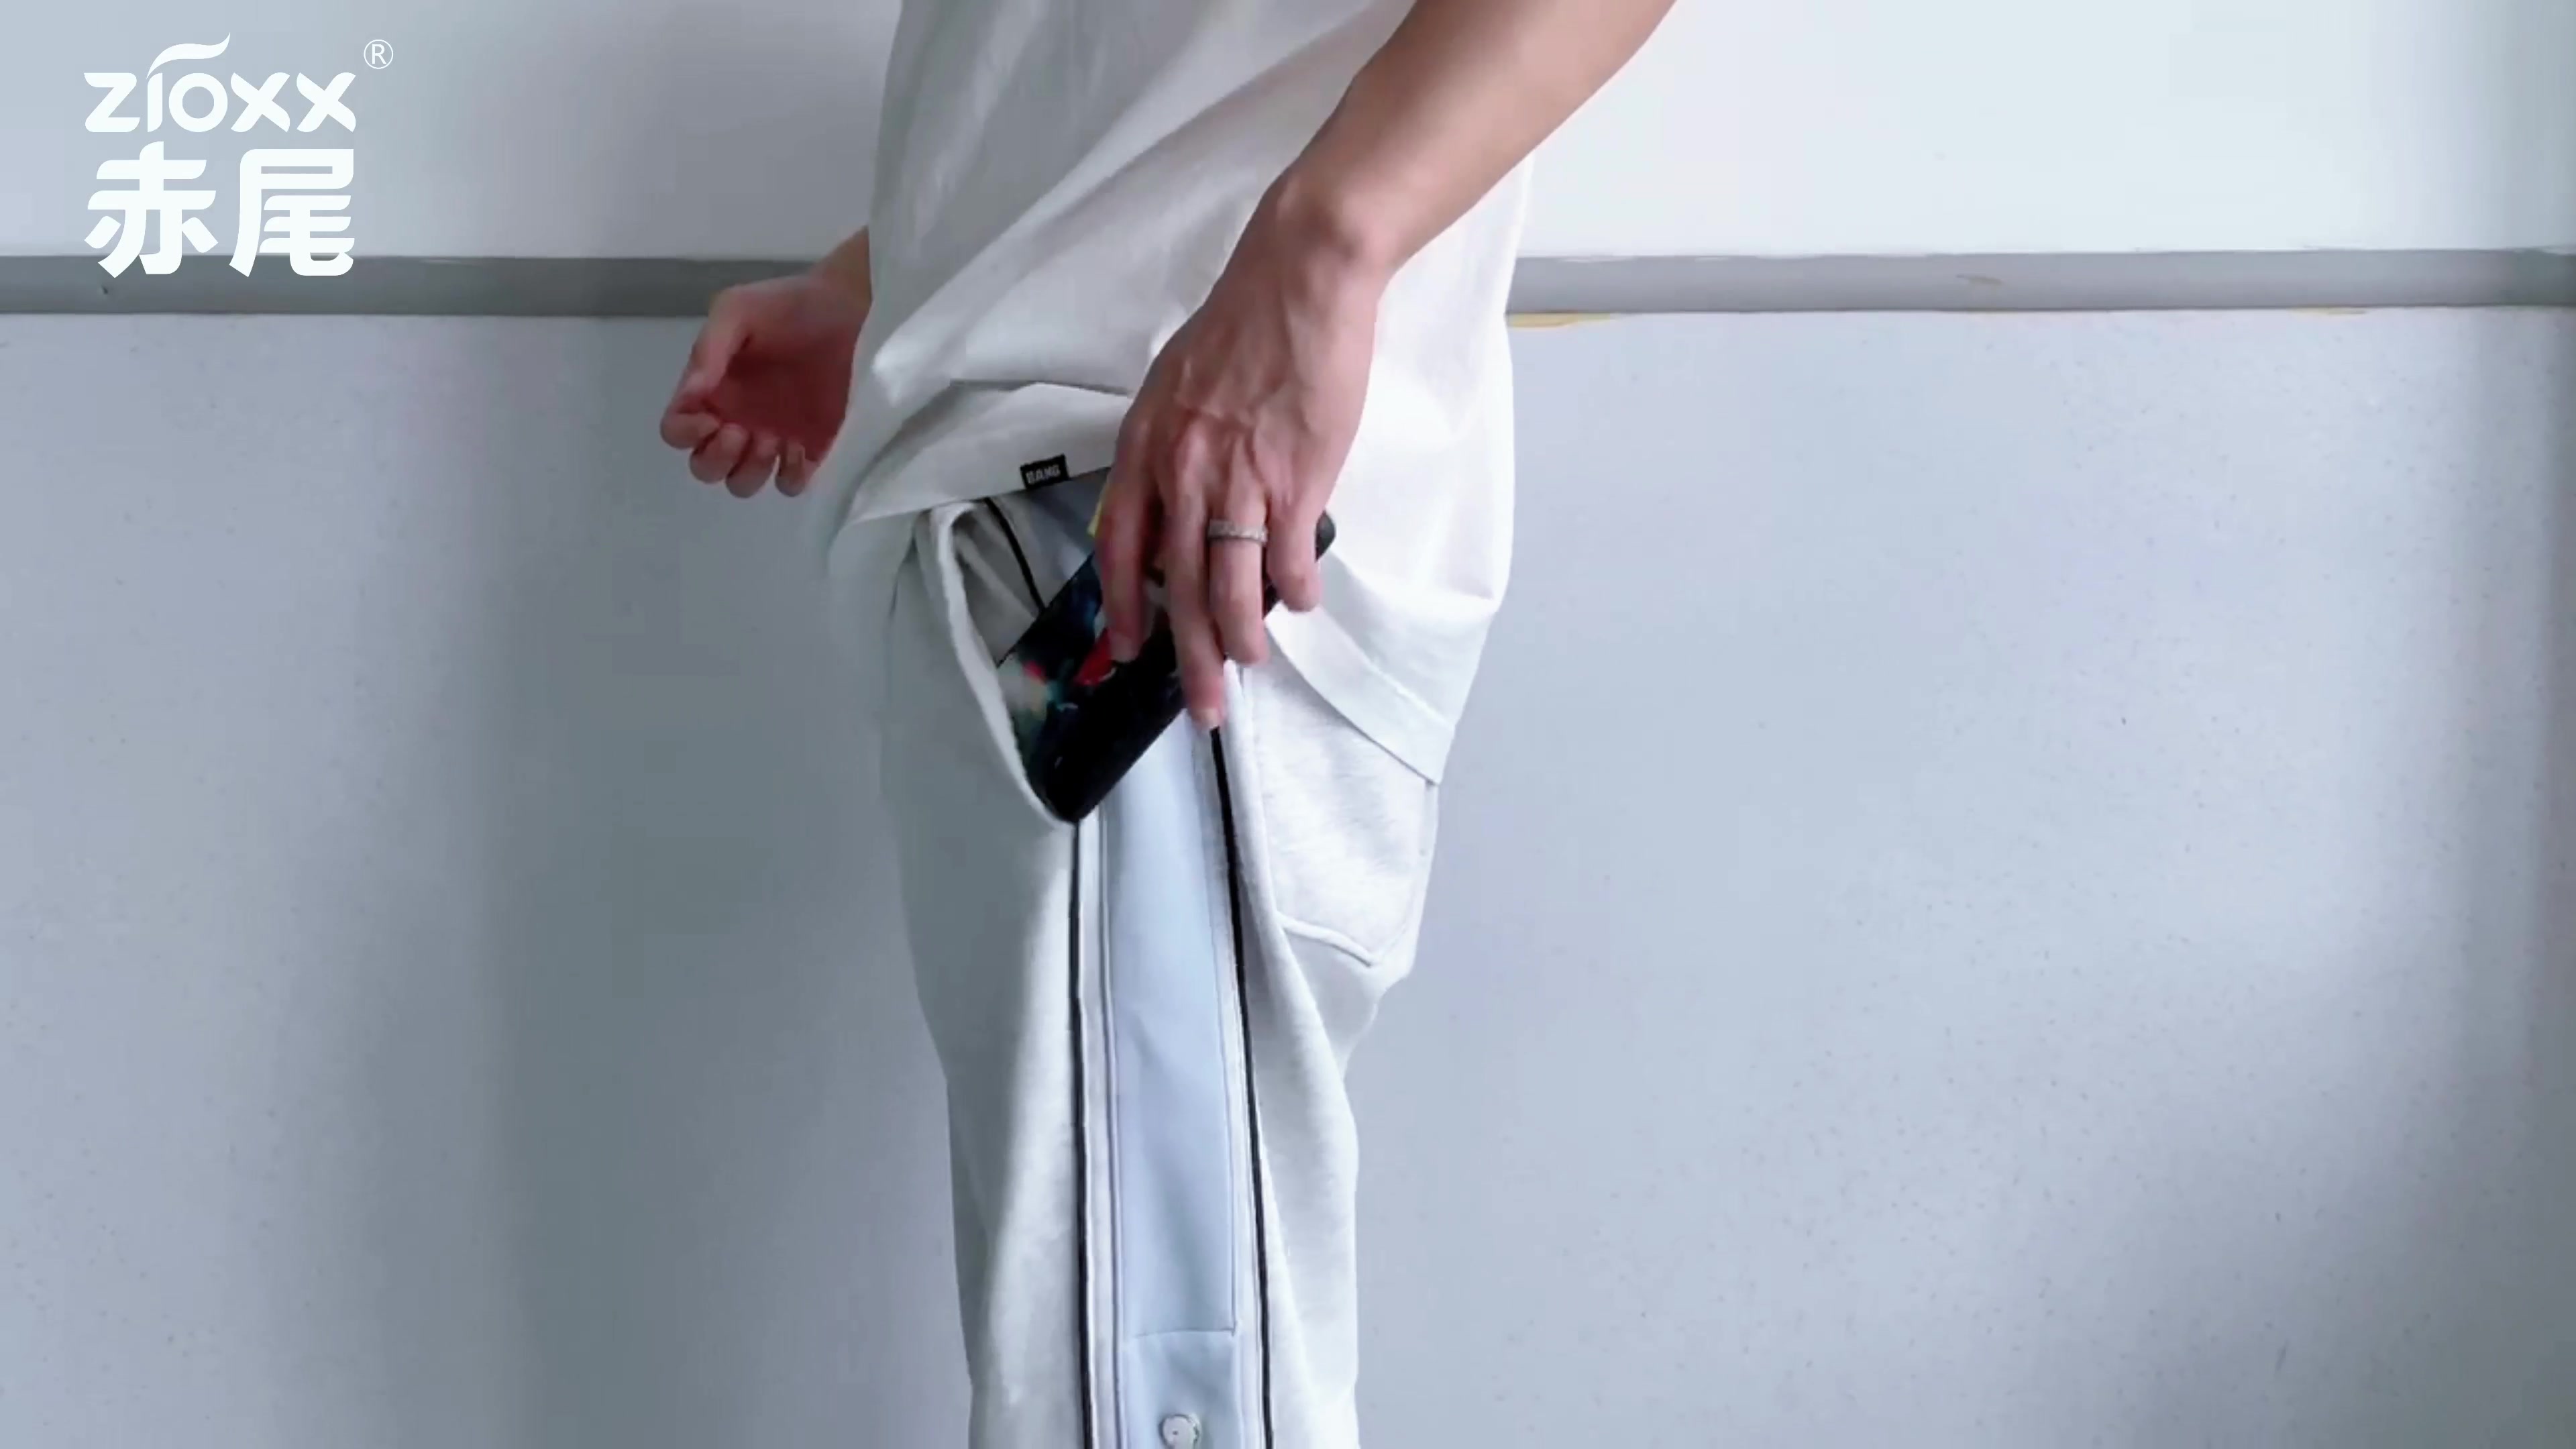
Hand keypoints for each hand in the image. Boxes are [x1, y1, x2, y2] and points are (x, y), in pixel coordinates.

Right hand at [659, 272, 868, 497]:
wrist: (852, 307)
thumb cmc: (789, 305)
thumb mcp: (738, 309)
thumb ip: (709, 349)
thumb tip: (690, 394)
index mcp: (713, 391)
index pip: (678, 431)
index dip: (686, 433)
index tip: (710, 418)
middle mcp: (737, 421)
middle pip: (705, 467)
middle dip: (716, 458)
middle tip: (742, 431)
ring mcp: (775, 439)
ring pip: (742, 483)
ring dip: (749, 471)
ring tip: (772, 440)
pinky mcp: (813, 449)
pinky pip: (790, 483)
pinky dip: (789, 477)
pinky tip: (800, 449)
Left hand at [1093, 208, 1387, 727]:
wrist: (1299, 282)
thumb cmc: (1244, 328)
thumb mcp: (1178, 388)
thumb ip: (1171, 450)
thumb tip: (1179, 508)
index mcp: (1147, 447)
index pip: (1120, 545)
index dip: (1124, 604)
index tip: (1130, 646)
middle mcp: (1183, 471)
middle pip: (1178, 584)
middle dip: (1188, 655)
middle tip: (1202, 703)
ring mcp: (1239, 478)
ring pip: (1231, 584)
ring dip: (1242, 637)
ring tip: (1251, 663)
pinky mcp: (1296, 478)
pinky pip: (1289, 556)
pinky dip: (1296, 588)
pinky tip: (1302, 602)